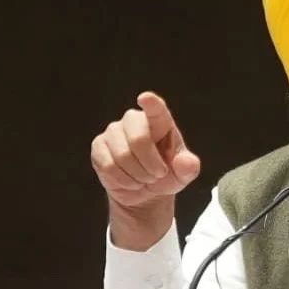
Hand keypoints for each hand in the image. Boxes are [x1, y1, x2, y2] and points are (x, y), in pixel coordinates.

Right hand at [90, 91, 200, 209]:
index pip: (156, 109)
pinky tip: (129, 180)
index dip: (151, 103)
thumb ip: (188, 168)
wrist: (144, 190)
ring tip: (144, 178)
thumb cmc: (166, 174)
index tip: (145, 98)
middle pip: (139, 139)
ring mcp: (113, 131)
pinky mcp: (99, 146)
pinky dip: (123, 180)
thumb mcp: (182, 174)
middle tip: (158, 175)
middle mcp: (134, 120)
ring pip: (123, 156)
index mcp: (159, 121)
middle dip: (151, 165)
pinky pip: (109, 166)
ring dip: (138, 176)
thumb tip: (187, 163)